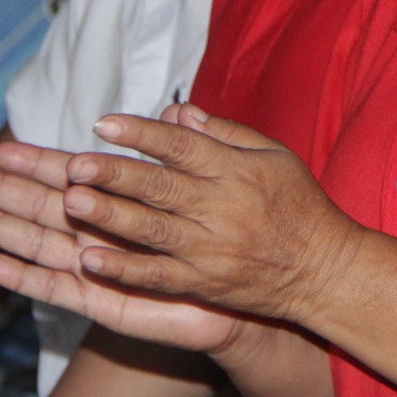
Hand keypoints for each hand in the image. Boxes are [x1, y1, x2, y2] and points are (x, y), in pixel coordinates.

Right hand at [0, 142, 248, 354]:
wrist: (243, 304)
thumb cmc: (229, 244)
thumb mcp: (214, 190)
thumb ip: (192, 154)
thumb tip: (178, 110)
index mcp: (127, 204)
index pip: (78, 178)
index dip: (42, 164)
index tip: (3, 148)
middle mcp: (105, 235)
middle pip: (48, 208)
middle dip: (7, 192)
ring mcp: (101, 271)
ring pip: (44, 246)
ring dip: (5, 230)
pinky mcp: (105, 303)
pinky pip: (61, 291)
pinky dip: (27, 279)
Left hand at [46, 105, 364, 325]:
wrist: (324, 269)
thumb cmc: (298, 204)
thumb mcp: (274, 157)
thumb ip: (224, 133)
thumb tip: (175, 113)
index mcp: (237, 171)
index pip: (184, 147)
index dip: (143, 135)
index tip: (103, 123)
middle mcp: (222, 208)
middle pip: (161, 187)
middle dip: (115, 174)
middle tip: (74, 165)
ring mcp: (211, 249)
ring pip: (153, 230)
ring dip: (111, 216)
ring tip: (72, 202)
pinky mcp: (204, 284)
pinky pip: (158, 277)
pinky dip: (124, 269)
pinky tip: (89, 261)